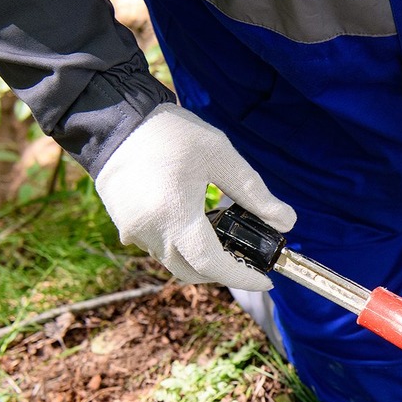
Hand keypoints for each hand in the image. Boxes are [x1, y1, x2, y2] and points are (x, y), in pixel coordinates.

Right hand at [95, 103, 295, 289]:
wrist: (115, 121)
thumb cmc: (170, 133)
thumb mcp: (220, 156)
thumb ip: (254, 192)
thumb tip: (287, 222)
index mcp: (175, 217)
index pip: (213, 265)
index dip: (242, 278)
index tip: (266, 281)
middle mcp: (151, 233)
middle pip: (193, 273)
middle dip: (224, 273)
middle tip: (248, 260)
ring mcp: (134, 232)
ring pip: (175, 264)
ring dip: (201, 261)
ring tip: (225, 240)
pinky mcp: (126, 227)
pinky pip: (158, 250)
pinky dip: (182, 249)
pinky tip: (196, 227)